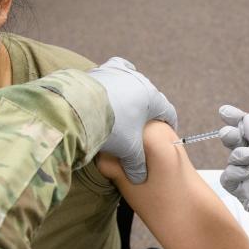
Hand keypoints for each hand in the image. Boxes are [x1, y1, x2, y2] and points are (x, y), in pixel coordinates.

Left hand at [87, 57, 176, 183]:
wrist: (78, 108)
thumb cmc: (110, 127)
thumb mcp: (127, 149)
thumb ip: (137, 163)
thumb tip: (140, 178)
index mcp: (151, 98)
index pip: (168, 111)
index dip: (170, 124)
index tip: (168, 132)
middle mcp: (139, 81)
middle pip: (151, 96)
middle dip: (150, 110)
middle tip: (144, 123)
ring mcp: (119, 72)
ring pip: (133, 79)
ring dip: (132, 92)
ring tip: (127, 105)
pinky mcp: (101, 70)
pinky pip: (114, 71)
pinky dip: (114, 80)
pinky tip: (108, 90)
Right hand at [218, 105, 248, 246]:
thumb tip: (247, 120)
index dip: (237, 120)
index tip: (225, 112)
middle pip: (237, 144)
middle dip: (231, 136)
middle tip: (230, 133)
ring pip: (231, 162)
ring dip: (235, 154)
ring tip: (248, 155)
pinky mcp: (247, 196)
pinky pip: (230, 181)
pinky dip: (232, 173)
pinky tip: (246, 172)